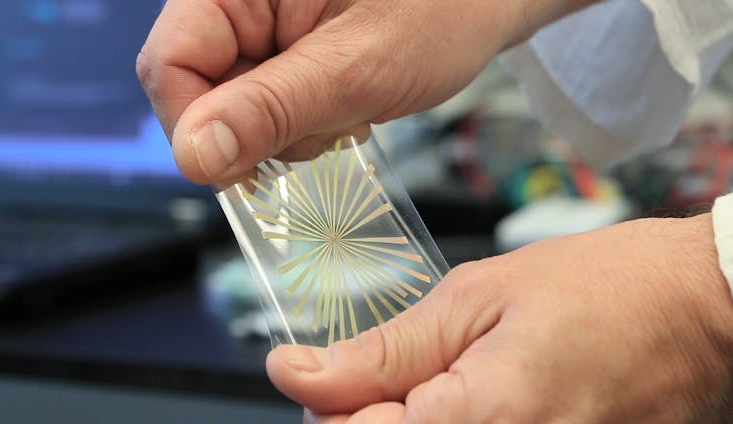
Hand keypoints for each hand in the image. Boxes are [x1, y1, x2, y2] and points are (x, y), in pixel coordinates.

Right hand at [137, 0, 593, 185]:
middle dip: (260, 128)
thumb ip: (271, 110)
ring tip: (348, 104)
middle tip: (326, 121)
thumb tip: (194, 156)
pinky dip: (303, 120)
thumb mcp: (356, 68)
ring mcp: (262, 23)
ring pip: (234, 105)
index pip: (170, 64)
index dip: (200, 127)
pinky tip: (345, 103)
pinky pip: (266, 102)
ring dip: (288, 127)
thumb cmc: (443, 7)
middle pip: (199, 88)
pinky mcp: (283, 46)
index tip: (246, 168)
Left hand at [267, 214, 732, 421]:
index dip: (326, 401)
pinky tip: (469, 398)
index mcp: (482, 420)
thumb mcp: (477, 297)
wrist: (692, 311)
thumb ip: (383, 350)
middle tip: (393, 369)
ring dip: (408, 420)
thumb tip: (297, 372)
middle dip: (368, 415)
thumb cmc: (602, 290)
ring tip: (441, 379)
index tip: (314, 369)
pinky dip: (450, 423)